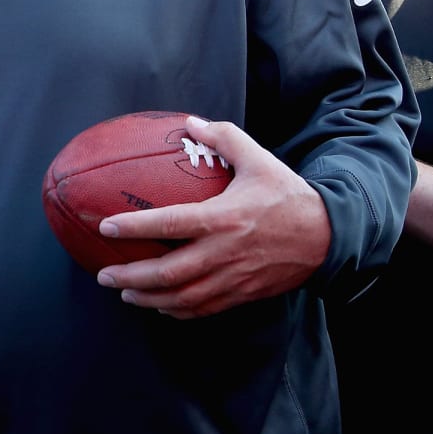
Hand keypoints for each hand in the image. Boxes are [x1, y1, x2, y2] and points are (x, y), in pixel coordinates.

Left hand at [95, 117, 330, 317]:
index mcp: (224, 218)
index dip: (135, 227)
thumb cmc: (288, 195)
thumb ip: (224, 138)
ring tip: (124, 293)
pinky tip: (160, 306)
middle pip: (168, 273)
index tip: (106, 227)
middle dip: (131, 277)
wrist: (329, 236)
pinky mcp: (242, 295)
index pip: (170, 224)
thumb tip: (190, 121)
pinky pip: (203, 309)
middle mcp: (225, 252)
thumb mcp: (259, 159)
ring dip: (148, 299)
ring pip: (182, 298)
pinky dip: (177, 311)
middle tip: (104, 274)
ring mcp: (233, 278)